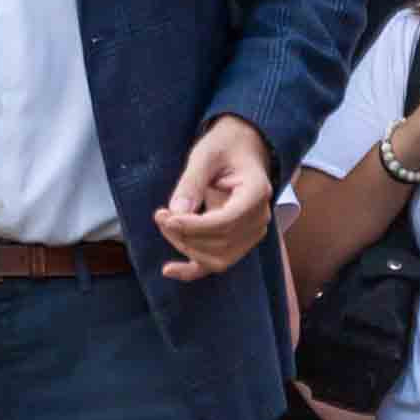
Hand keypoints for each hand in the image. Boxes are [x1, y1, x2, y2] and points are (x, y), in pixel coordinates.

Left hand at [155, 119, 278, 281]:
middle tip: (160, 215)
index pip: (227, 221)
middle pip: (220, 242)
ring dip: (185, 247)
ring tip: (165, 224)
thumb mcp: (205, 155)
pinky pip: (215, 264)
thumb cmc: (224, 148)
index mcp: (257, 192)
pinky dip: (191, 271)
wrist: (241, 150)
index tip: (167, 216)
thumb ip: (191, 183)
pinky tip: (168, 270)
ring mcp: (251, 234)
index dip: (194, 225)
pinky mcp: (237, 242)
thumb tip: (176, 213)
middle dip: (184, 234)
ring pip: (217, 258)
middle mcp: (259, 218)